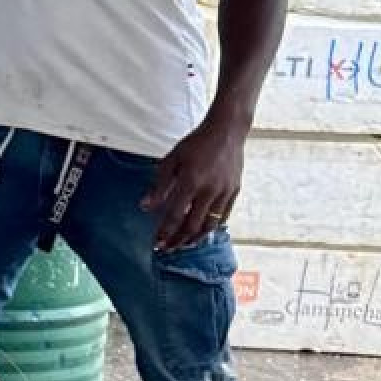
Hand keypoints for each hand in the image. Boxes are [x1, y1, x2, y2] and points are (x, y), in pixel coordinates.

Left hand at [142, 117, 243, 249]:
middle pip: (192, 226)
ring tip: (184, 244)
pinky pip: (223, 216)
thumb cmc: (196, 144)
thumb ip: (159, 186)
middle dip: (178, 241)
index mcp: (190, 182)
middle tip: (168, 249)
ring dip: (195, 238)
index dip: (165, 233)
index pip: (174, 216)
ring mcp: (224, 192)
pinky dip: (212, 226)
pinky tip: (202, 230)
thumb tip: (146, 206)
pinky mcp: (234, 191)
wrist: (226, 132)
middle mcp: (209, 191)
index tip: (157, 244)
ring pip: (210, 225)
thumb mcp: (171, 161)